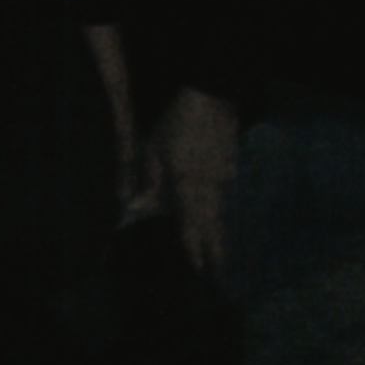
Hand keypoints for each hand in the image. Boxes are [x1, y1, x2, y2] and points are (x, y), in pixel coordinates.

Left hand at [144, 87, 239, 275]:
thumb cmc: (177, 121)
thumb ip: (148, 181)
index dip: (194, 248)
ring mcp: (223, 173)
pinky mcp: (230, 161)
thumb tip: (135, 207)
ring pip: (219, 206)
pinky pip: (222, 186)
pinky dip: (217, 198)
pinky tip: (214, 197)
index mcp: (187, 185)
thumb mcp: (153, 150)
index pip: (191, 225)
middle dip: (215, 248)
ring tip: (217, 243)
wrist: (212, 94)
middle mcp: (209, 185)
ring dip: (216, 226)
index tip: (199, 268)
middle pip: (212, 223)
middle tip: (218, 269)